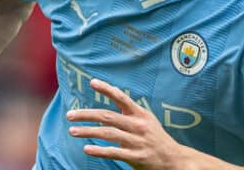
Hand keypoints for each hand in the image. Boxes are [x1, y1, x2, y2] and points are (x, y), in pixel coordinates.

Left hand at [67, 78, 184, 169]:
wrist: (174, 159)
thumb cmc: (156, 138)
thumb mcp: (147, 120)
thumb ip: (130, 110)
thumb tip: (113, 94)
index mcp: (140, 114)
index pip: (122, 97)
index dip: (107, 89)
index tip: (92, 82)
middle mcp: (138, 125)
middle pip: (108, 116)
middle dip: (86, 114)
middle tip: (69, 115)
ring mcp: (137, 141)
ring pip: (108, 133)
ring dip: (88, 131)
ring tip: (72, 131)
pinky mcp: (136, 157)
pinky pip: (114, 152)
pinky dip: (99, 150)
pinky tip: (87, 148)